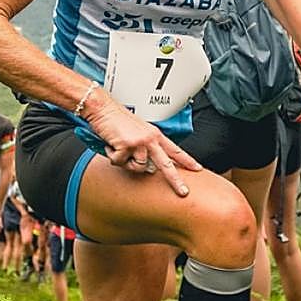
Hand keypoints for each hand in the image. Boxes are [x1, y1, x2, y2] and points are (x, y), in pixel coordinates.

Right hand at [83, 89, 201, 196]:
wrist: (103, 108)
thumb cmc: (117, 119)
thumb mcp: (138, 131)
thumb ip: (146, 147)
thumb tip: (148, 167)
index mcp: (155, 135)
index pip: (175, 150)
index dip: (187, 161)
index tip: (197, 169)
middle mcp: (150, 138)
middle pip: (167, 164)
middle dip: (176, 180)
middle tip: (184, 192)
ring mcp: (140, 142)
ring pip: (138, 167)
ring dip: (125, 162)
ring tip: (119, 148)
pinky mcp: (127, 145)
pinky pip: (120, 162)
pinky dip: (112, 156)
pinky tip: (111, 145)